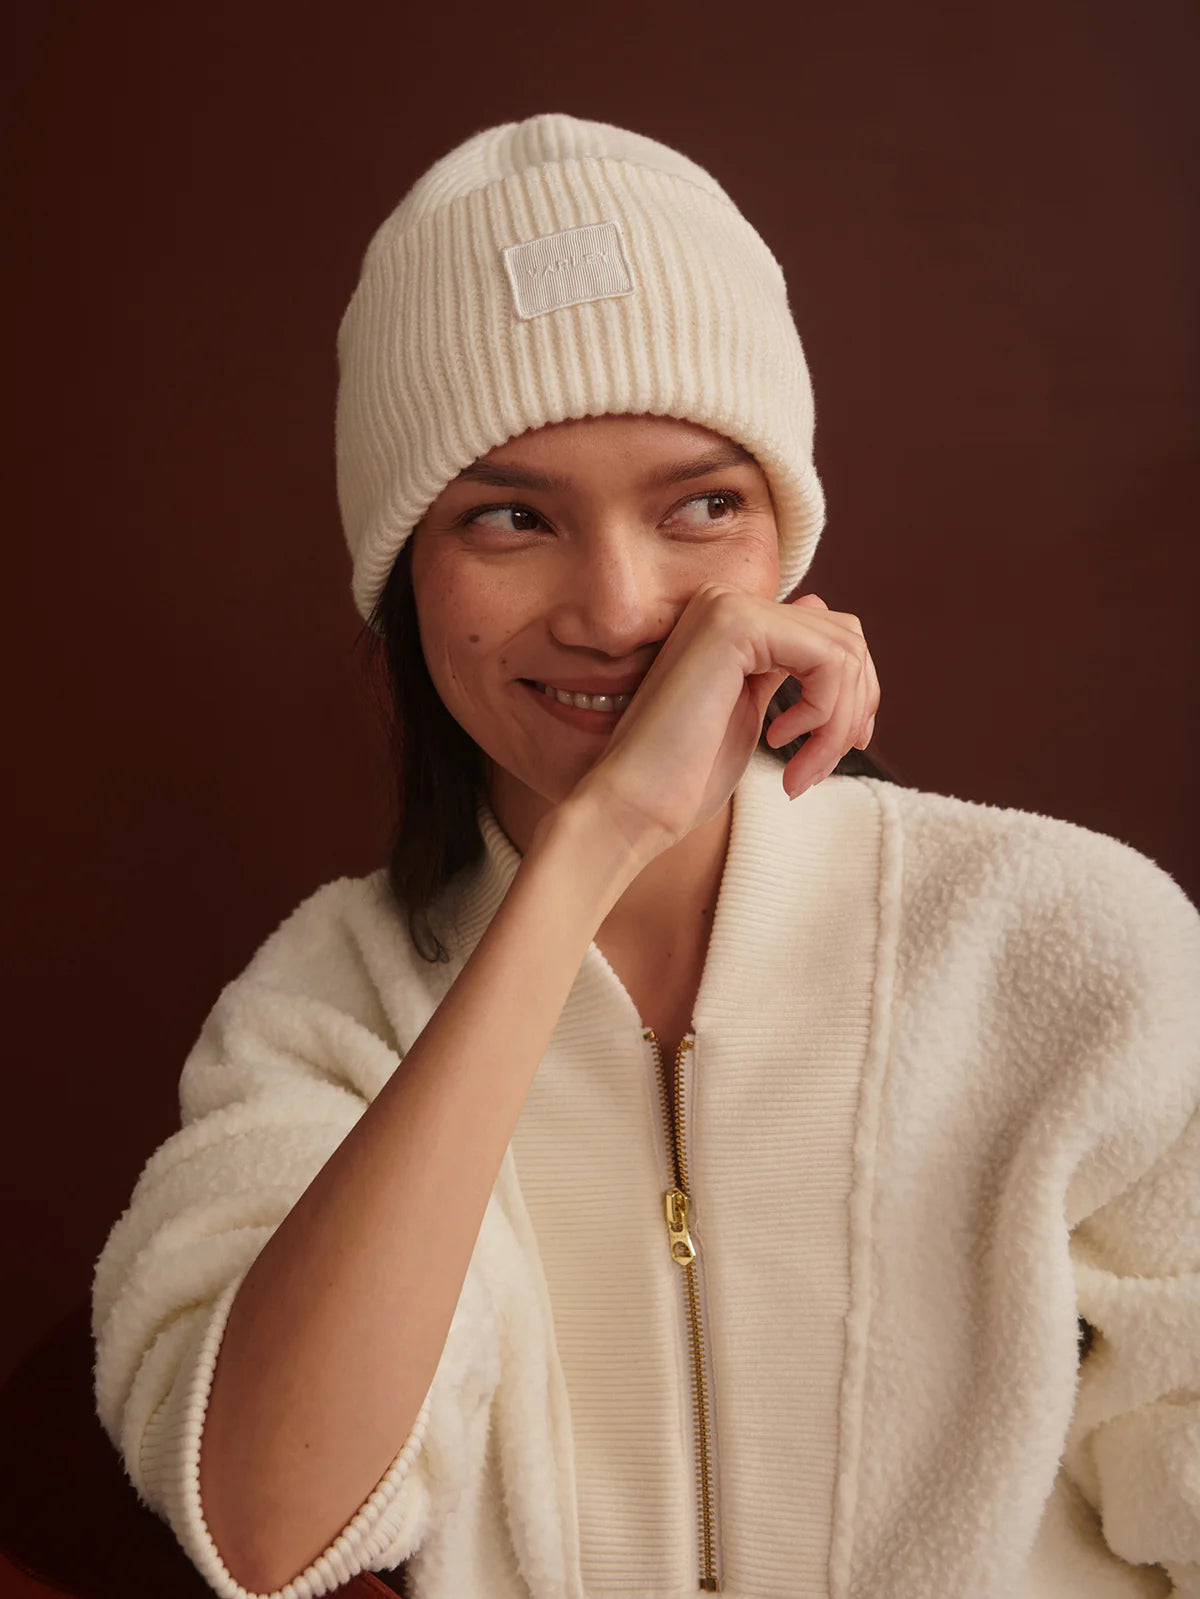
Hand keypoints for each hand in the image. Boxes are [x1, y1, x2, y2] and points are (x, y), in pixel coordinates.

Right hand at [567, 584, 879, 862]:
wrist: (632, 805)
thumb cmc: (684, 777)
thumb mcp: (748, 710)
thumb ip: (783, 669)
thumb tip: (826, 621)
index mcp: (729, 620)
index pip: (829, 633)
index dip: (852, 693)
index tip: (835, 748)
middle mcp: (726, 601)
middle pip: (845, 636)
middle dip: (854, 708)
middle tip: (818, 766)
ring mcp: (728, 606)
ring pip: (843, 649)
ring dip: (838, 723)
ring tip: (803, 770)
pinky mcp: (734, 625)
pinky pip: (828, 658)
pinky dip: (826, 713)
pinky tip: (781, 741)